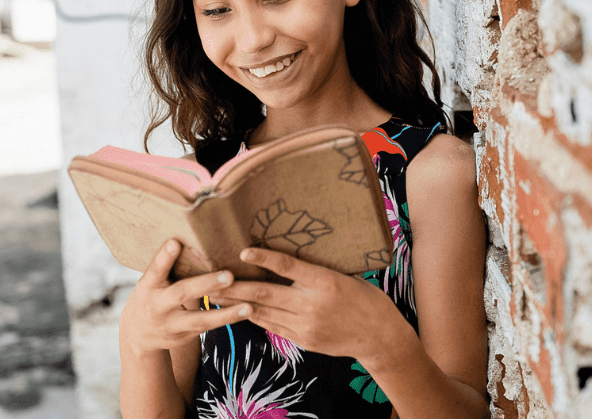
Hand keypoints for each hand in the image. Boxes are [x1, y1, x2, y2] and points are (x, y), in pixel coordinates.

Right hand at [118, 239, 247, 356]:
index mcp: (149, 285)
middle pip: (182, 293)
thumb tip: (195, 234)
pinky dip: (227, 319)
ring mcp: (171, 323)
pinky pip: (208, 328)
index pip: (155, 269)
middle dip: (205, 284)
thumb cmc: (155, 293)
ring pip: (199, 320)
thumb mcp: (154, 280)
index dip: (164, 257)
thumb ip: (169, 265)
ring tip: (247, 308)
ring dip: (225, 314)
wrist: (141, 333)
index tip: (174, 242)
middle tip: (228, 276)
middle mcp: (158, 305)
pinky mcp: (184, 335)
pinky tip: (246, 312)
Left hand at [217, 247, 409, 362]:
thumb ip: (314, 271)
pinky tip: (239, 309)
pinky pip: (272, 326)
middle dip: (235, 286)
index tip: (243, 250)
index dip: (264, 258)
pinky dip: (254, 316)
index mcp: (325, 282)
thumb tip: (284, 257)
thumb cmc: (364, 298)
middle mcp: (312, 305)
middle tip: (212, 278)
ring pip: (263, 311)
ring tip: (216, 294)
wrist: (379, 336)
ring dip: (237, 303)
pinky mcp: (303, 340)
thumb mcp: (343, 276)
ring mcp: (306, 326)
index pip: (288, 267)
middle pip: (265, 293)